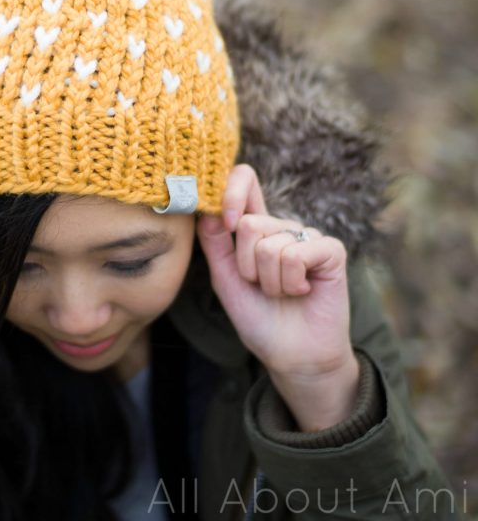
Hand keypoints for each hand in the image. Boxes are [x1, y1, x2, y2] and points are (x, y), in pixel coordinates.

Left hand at [196, 164, 358, 429]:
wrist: (291, 355)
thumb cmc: (258, 317)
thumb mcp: (226, 278)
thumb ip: (215, 243)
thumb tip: (206, 209)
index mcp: (255, 229)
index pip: (245, 183)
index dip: (230, 190)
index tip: (224, 221)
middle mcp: (281, 227)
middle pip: (248, 224)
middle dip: (247, 265)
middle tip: (260, 286)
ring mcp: (306, 236)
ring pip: (271, 244)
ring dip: (270, 280)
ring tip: (283, 293)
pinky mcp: (330, 250)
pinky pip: (297, 254)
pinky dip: (291, 281)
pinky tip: (302, 291)